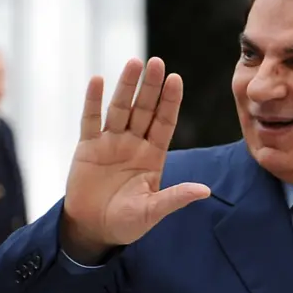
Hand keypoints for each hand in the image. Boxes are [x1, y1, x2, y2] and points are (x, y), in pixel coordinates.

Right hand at [61, 57, 210, 259]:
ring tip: (134, 62)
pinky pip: (91, 121)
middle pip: (144, 109)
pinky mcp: (88, 148)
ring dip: (126, 86)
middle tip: (157, 62)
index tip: (176, 79)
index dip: (170, 102)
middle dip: (151, 87)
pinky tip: (97, 80)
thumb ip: (175, 198)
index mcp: (153, 156)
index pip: (164, 122)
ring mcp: (111, 143)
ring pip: (120, 109)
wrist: (94, 230)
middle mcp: (134, 144)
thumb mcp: (153, 212)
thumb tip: (205, 191)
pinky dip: (92, 101)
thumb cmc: (128, 222)